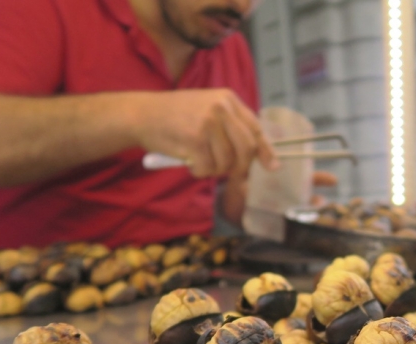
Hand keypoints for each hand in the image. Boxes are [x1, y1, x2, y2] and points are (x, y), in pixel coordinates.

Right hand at [133, 89, 278, 177]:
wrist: (142, 114)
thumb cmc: (175, 116)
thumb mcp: (207, 109)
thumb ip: (230, 126)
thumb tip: (256, 154)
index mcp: (228, 99)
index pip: (255, 128)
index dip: (266, 150)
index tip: (273, 166)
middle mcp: (221, 108)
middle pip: (246, 149)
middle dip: (239, 166)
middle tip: (225, 171)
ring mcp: (208, 123)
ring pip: (227, 162)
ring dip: (214, 169)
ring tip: (198, 159)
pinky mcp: (194, 140)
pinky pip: (208, 169)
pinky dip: (199, 172)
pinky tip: (188, 161)